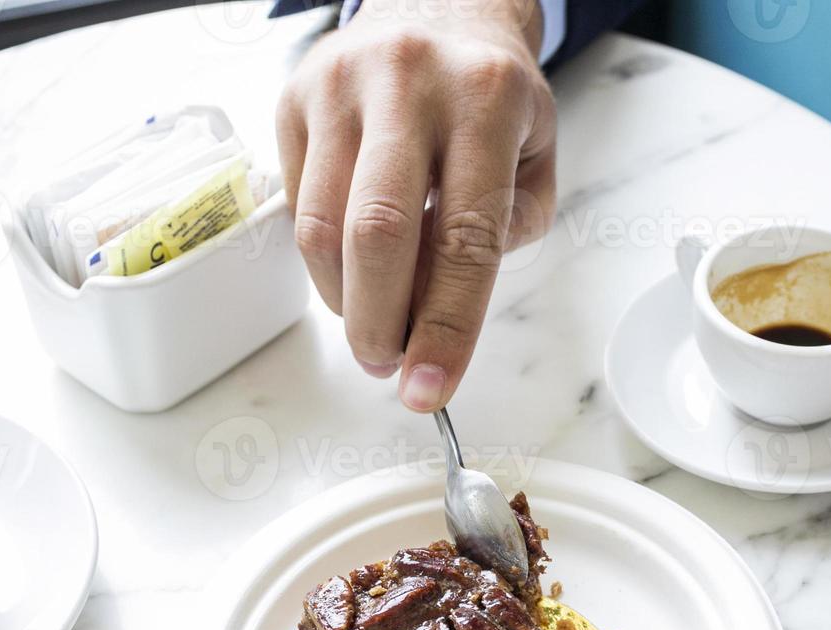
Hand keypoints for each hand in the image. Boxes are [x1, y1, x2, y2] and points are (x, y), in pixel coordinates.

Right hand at [276, 0, 554, 411]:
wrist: (442, 5)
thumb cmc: (494, 99)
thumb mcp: (535, 161)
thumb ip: (498, 239)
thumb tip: (431, 314)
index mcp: (487, 100)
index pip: (466, 239)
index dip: (447, 328)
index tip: (430, 389)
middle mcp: (409, 83)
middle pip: (377, 234)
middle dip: (378, 322)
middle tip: (387, 364)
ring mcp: (342, 84)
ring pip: (321, 226)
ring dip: (343, 301)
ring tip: (371, 324)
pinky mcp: (295, 95)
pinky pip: (298, 204)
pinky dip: (324, 257)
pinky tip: (354, 263)